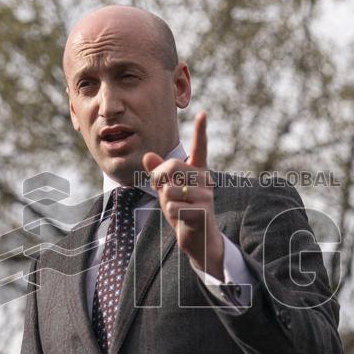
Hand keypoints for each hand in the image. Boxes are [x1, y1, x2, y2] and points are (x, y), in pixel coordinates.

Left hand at [142, 111, 224, 278]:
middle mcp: (205, 180)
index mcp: (198, 172)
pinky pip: (173, 206)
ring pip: (169, 189)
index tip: (204, 113)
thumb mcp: (167, 191)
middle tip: (160, 188)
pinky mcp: (203, 211)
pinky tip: (182, 218)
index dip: (201, 131)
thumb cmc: (183, 212)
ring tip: (177, 207)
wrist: (199, 240)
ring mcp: (206, 195)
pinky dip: (171, 213)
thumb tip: (148, 156)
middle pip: (172, 166)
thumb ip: (159, 175)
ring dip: (165, 201)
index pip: (200, 148)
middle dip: (158, 178)